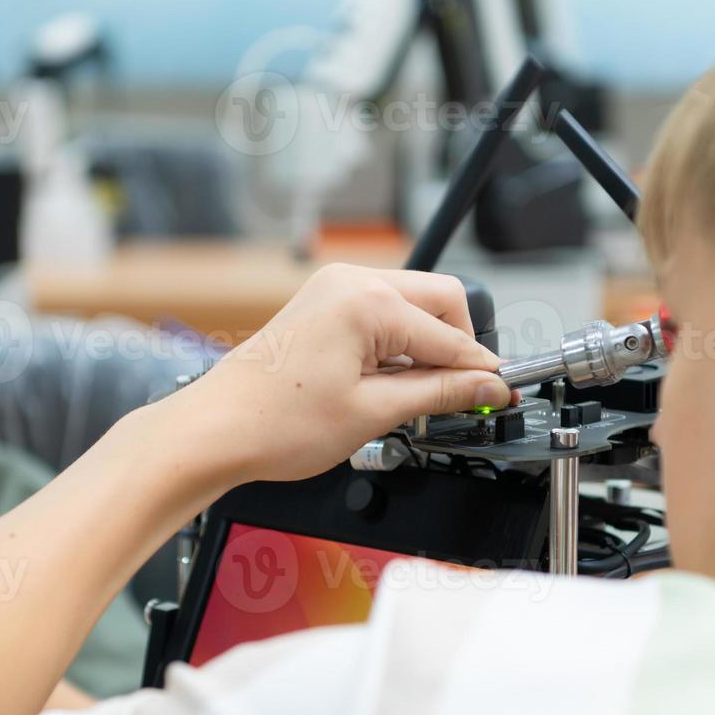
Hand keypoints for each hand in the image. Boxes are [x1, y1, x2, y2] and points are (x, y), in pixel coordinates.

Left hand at [185, 264, 510, 483]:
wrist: (215, 431)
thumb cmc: (273, 422)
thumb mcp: (373, 413)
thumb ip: (439, 393)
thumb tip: (485, 386)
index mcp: (367, 301)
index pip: (450, 335)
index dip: (480, 371)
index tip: (499, 394)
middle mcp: (350, 283)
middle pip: (440, 302)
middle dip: (457, 348)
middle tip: (463, 395)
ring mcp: (332, 290)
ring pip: (412, 306)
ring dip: (426, 347)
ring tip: (417, 397)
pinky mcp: (321, 305)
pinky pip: (380, 313)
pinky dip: (396, 344)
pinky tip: (389, 383)